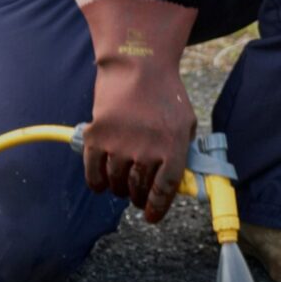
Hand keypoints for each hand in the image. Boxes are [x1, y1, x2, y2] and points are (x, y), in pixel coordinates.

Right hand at [80, 0, 197, 222]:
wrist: (137, 64)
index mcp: (173, 148)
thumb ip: (182, 153)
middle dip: (137, 198)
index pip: (164, 190)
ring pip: (116, 183)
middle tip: (137, 197)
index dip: (157, 208)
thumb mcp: (186, 123)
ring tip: (122, 184)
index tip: (150, 216)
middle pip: (138, 189)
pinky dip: (97, 183)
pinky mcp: (97, 137)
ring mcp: (120, 145)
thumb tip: (179, 183)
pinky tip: (101, 183)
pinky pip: (94, 173)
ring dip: (119, 189)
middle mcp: (147, 150)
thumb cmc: (165, 94)